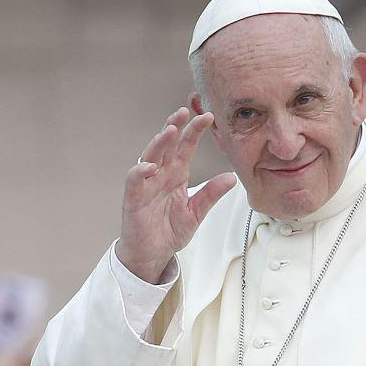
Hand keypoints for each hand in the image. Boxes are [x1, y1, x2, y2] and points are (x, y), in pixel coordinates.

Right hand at [118, 108, 237, 283]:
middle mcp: (160, 175)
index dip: (195, 131)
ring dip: (159, 143)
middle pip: (167, 145)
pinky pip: (135, 182)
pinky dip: (140, 172)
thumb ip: (211, 194)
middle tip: (185, 111)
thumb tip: (231, 177)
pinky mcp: (133, 199)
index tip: (208, 117)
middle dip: (175, 127)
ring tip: (170, 130)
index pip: (185, 147)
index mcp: (176, 174)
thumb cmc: (169, 231)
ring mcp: (146, 185)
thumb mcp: (196, 212)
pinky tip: (150, 166)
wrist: (152, 254)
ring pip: (150, 157)